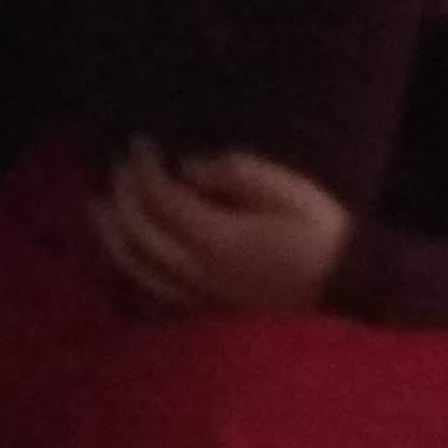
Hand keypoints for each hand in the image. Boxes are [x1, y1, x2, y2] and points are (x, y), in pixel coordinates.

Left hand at [91, 144, 352, 314]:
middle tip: (124, 164)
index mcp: (218, 239)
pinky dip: (130, 263)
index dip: (143, 166)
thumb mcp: (284, 187)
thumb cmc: (319, 231)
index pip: (159, 198)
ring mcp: (199, 294)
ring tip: (101, 204)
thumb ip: (230, 173)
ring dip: (112, 231)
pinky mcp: (205, 306)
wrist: (346, 284)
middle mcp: (199, 271)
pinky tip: (126, 246)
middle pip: (139, 229)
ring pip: (136, 264)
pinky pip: (152, 287)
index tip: (141, 141)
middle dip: (124, 192)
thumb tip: (184, 169)